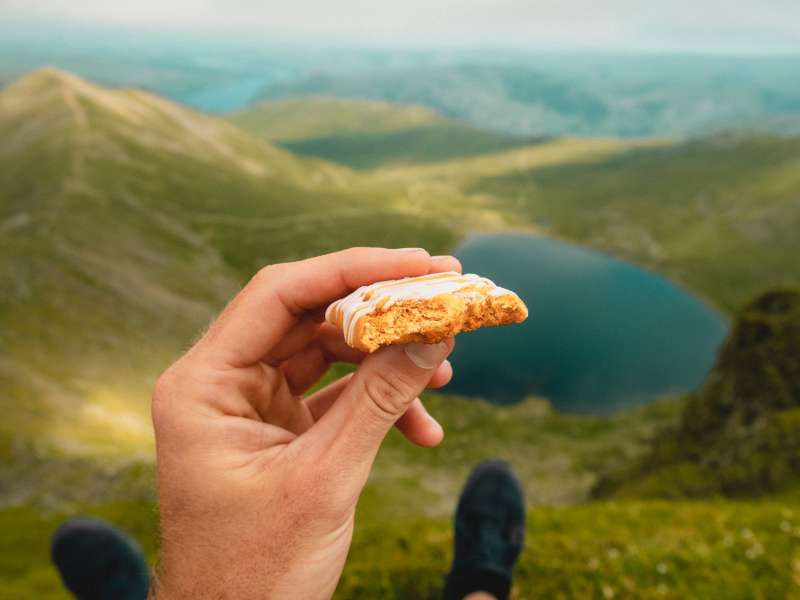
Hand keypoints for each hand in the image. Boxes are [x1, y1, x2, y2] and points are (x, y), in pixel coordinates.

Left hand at [150, 248, 458, 598]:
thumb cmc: (257, 571)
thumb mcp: (326, 479)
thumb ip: (380, 400)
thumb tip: (435, 333)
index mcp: (204, 384)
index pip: (280, 294)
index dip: (353, 270)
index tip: (420, 263)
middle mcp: (222, 383)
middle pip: (310, 317)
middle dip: (381, 313)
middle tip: (444, 301)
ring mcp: (251, 405)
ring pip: (329, 354)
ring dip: (387, 360)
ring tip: (443, 372)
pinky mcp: (279, 428)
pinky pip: (336, 395)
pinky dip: (379, 404)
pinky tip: (424, 430)